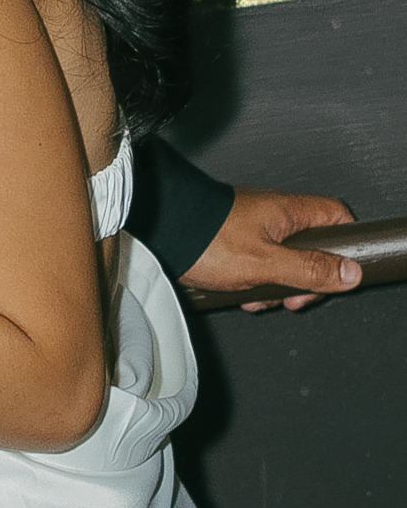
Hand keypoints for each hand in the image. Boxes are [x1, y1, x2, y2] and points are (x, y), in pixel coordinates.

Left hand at [179, 186, 361, 311]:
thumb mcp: (265, 263)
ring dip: (271, 286)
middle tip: (288, 296)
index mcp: (290, 211)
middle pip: (310, 249)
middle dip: (301, 279)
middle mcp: (274, 215)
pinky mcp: (232, 243)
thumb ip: (309, 269)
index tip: (333, 274)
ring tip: (253, 295)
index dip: (342, 249)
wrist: (158, 233)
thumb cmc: (206, 238)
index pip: (338, 219)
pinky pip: (255, 266)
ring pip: (281, 262)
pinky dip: (250, 283)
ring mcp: (253, 229)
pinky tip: (237, 294)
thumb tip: (349, 273)